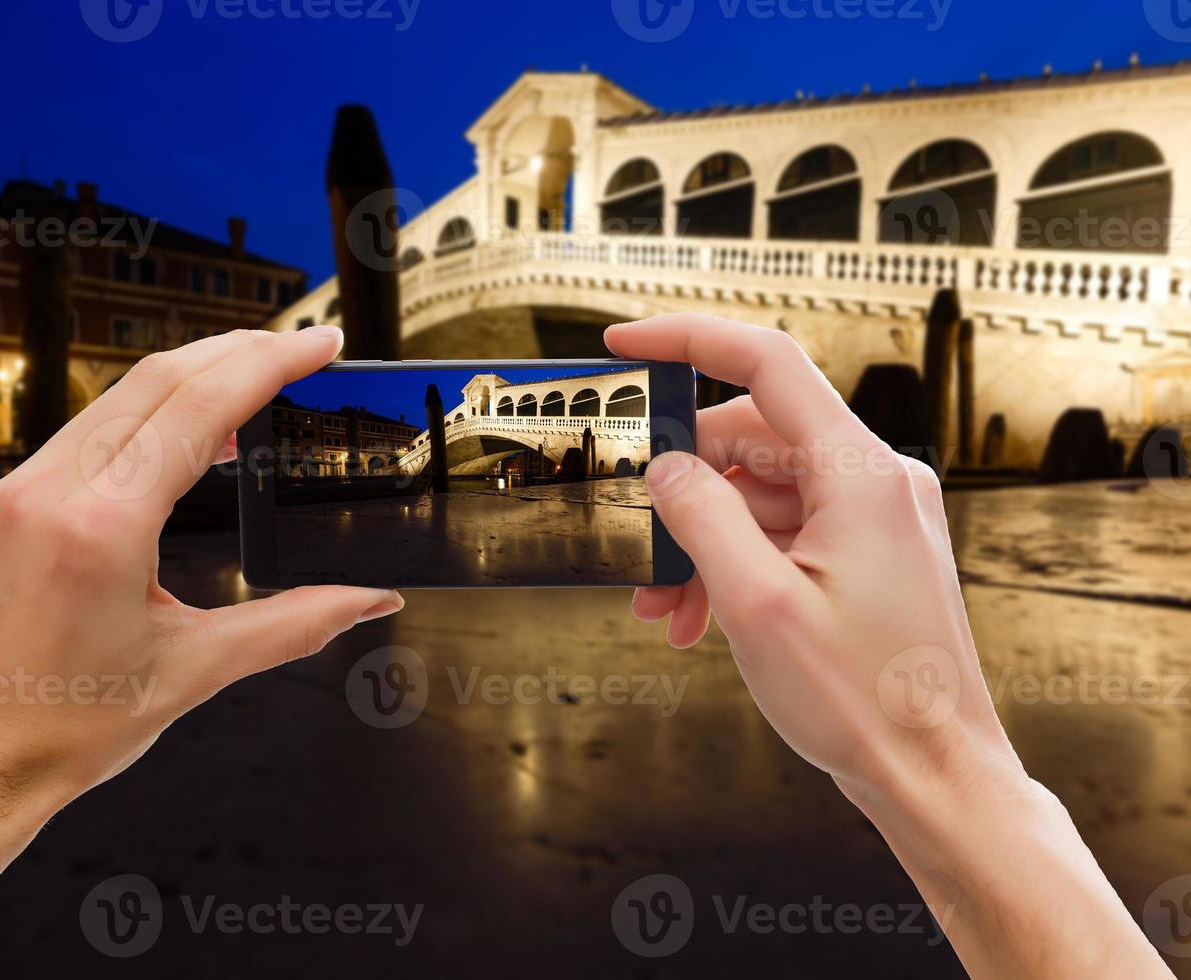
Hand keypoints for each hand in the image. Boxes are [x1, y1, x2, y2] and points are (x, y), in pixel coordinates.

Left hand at [0, 325, 402, 816]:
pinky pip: (87, 430)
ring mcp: (16, 490)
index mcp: (100, 528)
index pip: (199, 408)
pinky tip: (190, 435)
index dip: (270, 364)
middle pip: (160, 379)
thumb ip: (294, 624)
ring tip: (259, 384)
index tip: (322, 343)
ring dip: (194, 377)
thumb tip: (371, 599)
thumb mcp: (196, 671)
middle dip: (240, 351)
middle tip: (304, 349)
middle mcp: (49, 491)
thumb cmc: (68, 730)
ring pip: (119, 396)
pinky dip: (148, 414)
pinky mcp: (3, 502)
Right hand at [607, 314, 1171, 979]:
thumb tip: (665, 467)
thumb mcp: (755, 604)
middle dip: (682, 487)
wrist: (936, 776)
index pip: (767, 364)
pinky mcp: (869, 554)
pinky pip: (784, 532)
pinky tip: (697, 617)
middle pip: (751, 439)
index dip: (688, 341)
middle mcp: (875, 481)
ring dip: (702, 540)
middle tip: (633, 537)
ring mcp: (875, 518)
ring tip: (662, 607)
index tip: (625, 342)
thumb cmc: (864, 699)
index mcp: (860, 474)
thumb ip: (700, 517)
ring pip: (760, 494)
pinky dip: (735, 562)